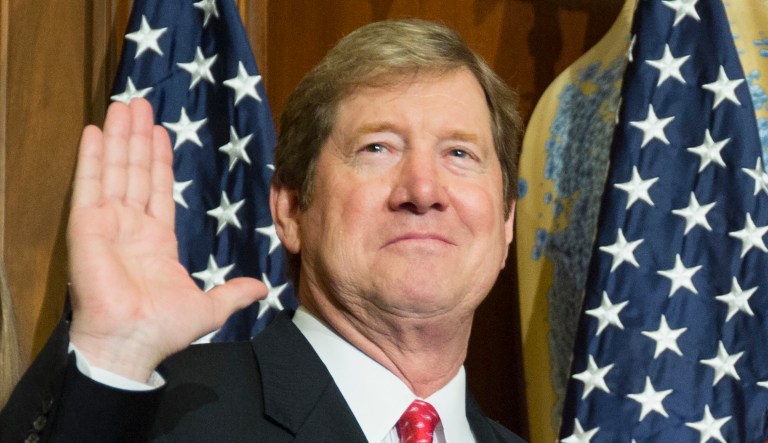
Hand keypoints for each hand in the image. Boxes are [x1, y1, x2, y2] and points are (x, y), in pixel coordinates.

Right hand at [67, 99, 265, 381]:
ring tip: (124, 105)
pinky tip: (95, 131)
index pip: (159, 189)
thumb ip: (235, 293)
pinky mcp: (87, 225)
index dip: (160, 160)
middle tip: (142, 104)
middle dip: (139, 138)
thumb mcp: (210, 307)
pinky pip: (89, 185)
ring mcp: (108, 223)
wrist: (133, 342)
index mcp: (156, 240)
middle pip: (136, 171)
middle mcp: (130, 226)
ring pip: (116, 170)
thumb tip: (263, 289)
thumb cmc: (164, 329)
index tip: (162, 132)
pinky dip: (91, 157)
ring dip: (119, 137)